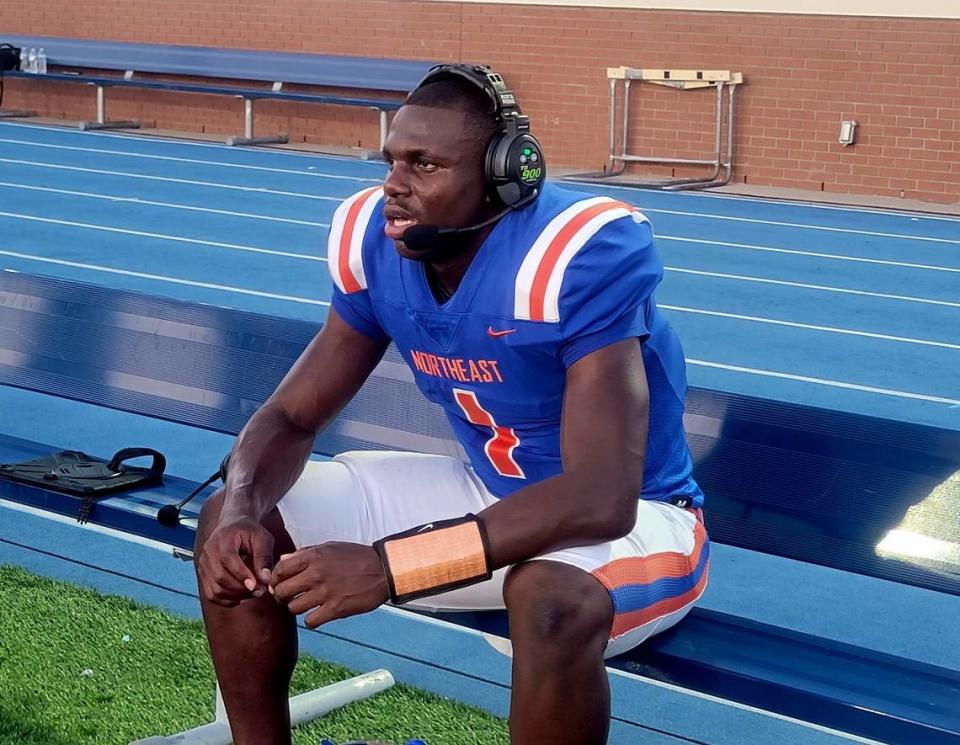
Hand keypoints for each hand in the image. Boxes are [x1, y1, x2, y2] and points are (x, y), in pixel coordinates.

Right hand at [196, 514, 274, 606]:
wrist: (233, 525)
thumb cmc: (250, 531)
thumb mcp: (262, 538)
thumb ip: (264, 557)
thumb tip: (266, 579)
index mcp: (223, 538)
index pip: (228, 560)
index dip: (241, 575)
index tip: (256, 586)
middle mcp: (208, 552)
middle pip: (220, 578)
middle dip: (241, 589)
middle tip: (260, 591)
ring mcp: (203, 565)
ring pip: (215, 590)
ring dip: (236, 596)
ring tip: (253, 593)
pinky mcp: (203, 575)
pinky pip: (211, 595)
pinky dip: (227, 600)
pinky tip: (242, 595)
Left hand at [269, 542, 388, 628]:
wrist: (383, 569)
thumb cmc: (356, 557)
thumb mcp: (330, 547)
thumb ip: (305, 553)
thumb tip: (283, 559)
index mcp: (314, 556)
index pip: (279, 570)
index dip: (275, 579)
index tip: (280, 584)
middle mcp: (316, 573)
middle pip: (282, 591)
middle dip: (282, 597)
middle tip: (289, 598)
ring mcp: (326, 592)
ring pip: (293, 608)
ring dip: (297, 609)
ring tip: (305, 606)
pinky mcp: (336, 609)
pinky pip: (311, 621)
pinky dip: (312, 620)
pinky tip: (318, 614)